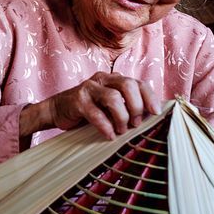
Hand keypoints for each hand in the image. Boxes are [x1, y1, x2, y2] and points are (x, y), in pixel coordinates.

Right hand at [20, 72, 159, 139]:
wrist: (57, 110)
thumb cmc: (88, 110)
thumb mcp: (109, 106)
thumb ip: (126, 106)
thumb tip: (150, 117)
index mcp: (114, 79)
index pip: (138, 83)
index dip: (149, 97)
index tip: (156, 113)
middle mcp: (103, 79)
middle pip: (128, 86)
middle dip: (136, 107)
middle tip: (135, 124)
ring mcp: (89, 88)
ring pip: (113, 98)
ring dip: (121, 118)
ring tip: (121, 130)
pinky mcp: (78, 100)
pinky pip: (96, 113)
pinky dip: (106, 126)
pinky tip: (109, 135)